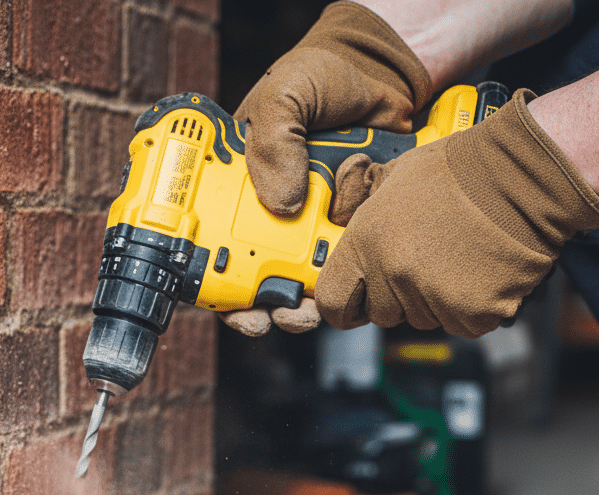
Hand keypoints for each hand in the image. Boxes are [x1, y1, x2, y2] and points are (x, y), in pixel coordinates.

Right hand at [222, 2, 429, 337]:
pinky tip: (348, 261)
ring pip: (300, 282)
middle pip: (253, 279)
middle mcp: (270, 214)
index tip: (222, 301)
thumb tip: (283, 206)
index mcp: (238, 188)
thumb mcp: (284, 94)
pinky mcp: (350, 230)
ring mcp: (311, 226)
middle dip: (257, 310)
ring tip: (305, 311)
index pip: (213, 244)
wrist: (387, 72)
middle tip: (266, 317)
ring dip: (300, 306)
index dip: (210, 282)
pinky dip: (347, 270)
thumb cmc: (323, 76)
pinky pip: (346, 262)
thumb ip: (275, 142)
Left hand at [315, 89, 598, 337]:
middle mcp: (394, 275)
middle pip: (382, 314)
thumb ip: (362, 212)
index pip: (332, 303)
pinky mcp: (470, 314)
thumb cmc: (461, 170)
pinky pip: (460, 324)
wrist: (523, 175)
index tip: (356, 301)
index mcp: (366, 243)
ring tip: (457, 257)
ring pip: (422, 319)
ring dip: (436, 299)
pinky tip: (479, 271)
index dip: (344, 304)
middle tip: (427, 260)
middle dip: (398, 295)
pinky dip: (470, 306)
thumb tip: (341, 226)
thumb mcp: (394, 178)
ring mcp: (432, 298)